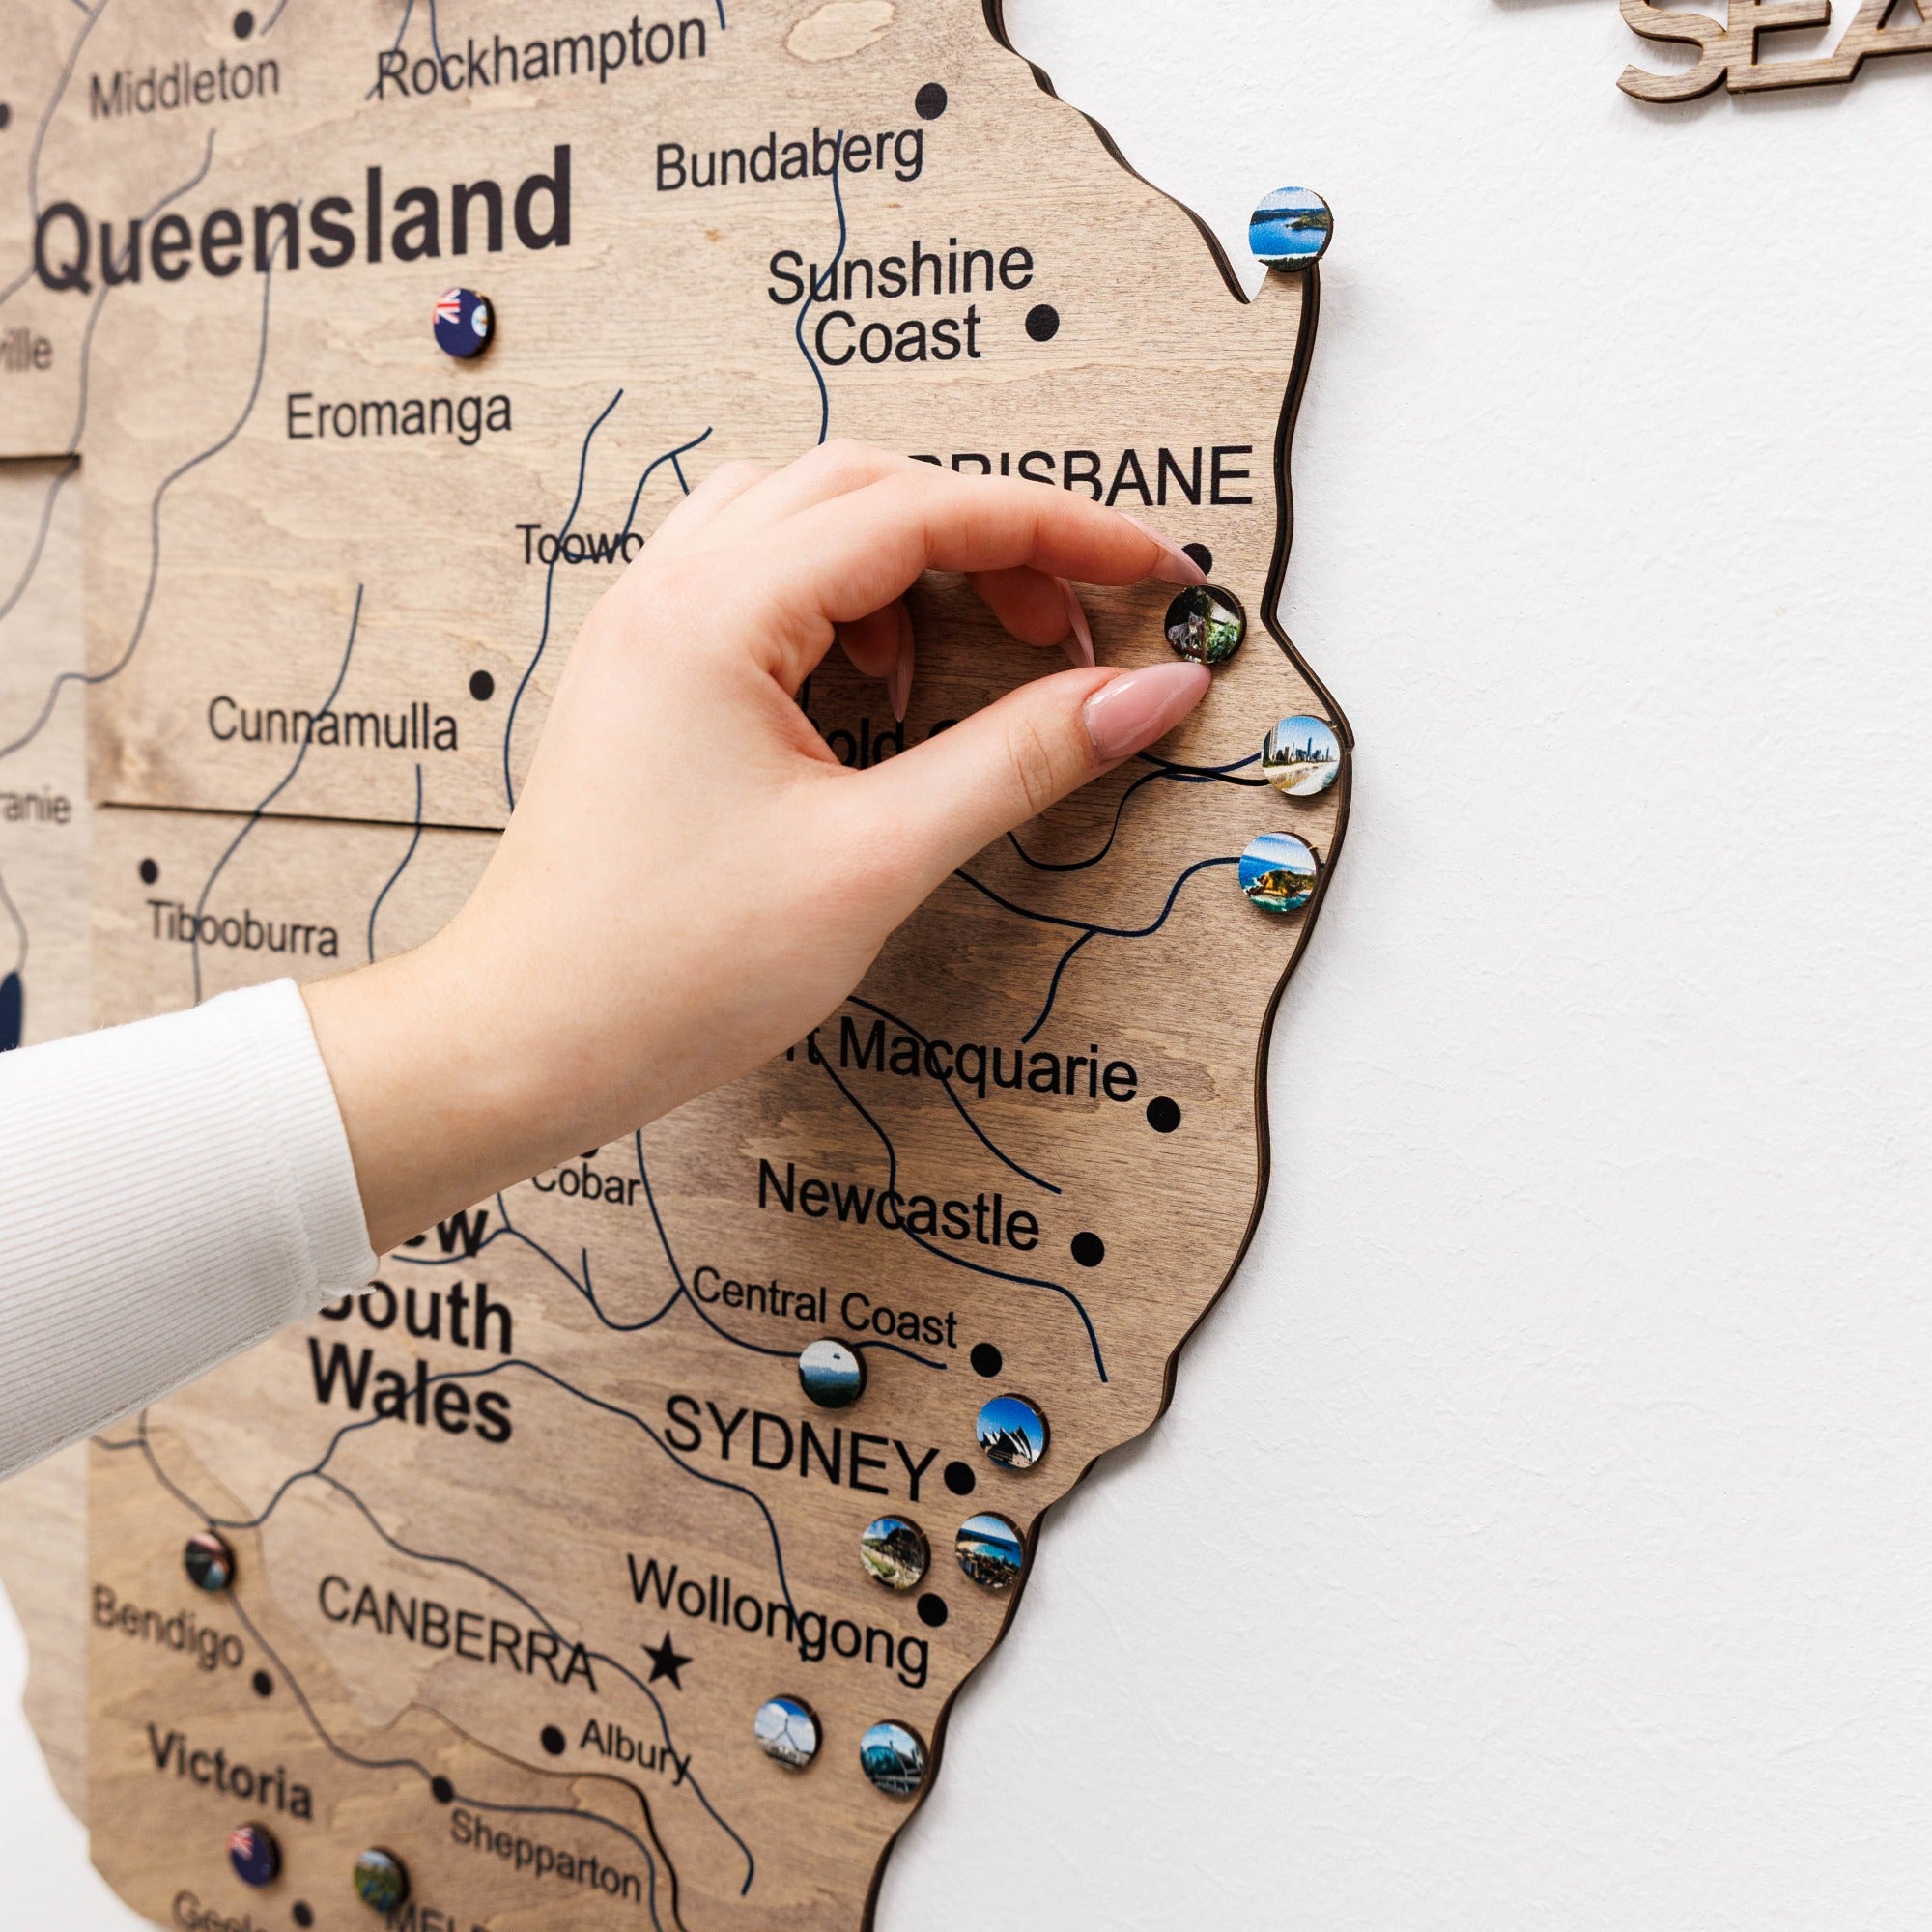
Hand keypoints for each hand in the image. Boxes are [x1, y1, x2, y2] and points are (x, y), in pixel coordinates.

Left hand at [304, 441, 1211, 1253]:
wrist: (526, 1043)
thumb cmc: (668, 972)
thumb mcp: (876, 861)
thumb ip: (1022, 758)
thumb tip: (1144, 693)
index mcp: (717, 615)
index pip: (927, 512)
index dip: (1063, 532)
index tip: (1153, 575)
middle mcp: (671, 591)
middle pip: (868, 487)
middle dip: (991, 542)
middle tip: (1069, 634)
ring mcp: (648, 627)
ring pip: (807, 518)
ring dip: (909, 563)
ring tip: (960, 662)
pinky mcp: (646, 676)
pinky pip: (758, 577)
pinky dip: (841, 602)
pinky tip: (872, 686)